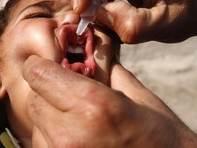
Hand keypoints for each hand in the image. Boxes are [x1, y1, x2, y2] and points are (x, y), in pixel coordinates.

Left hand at [23, 55, 196, 147]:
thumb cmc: (162, 136)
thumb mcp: (137, 95)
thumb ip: (105, 72)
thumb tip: (82, 57)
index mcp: (93, 105)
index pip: (39, 74)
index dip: (40, 63)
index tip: (46, 62)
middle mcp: (70, 134)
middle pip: (34, 98)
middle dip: (47, 88)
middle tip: (67, 88)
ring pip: (36, 122)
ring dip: (49, 112)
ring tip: (76, 114)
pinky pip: (43, 141)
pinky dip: (52, 132)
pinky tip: (76, 132)